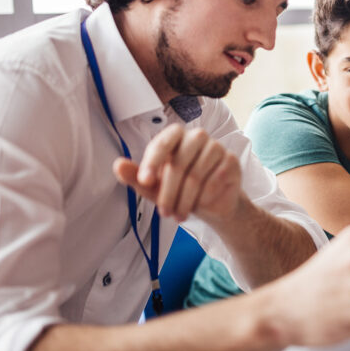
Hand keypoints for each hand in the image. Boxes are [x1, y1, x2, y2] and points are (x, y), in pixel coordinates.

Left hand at [113, 125, 241, 222]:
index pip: (163, 143)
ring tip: (179, 214)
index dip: (152, 162)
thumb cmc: (181, 190)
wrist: (213, 204)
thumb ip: (136, 176)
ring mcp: (216, 147)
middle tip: (163, 212)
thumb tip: (118, 165)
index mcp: (175, 136)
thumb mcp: (154, 187)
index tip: (144, 181)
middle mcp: (197, 136)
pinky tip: (201, 203)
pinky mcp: (231, 160)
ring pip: (196, 175)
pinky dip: (205, 197)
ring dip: (185, 200)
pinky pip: (215, 180)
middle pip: (178, 163)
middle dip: (168, 192)